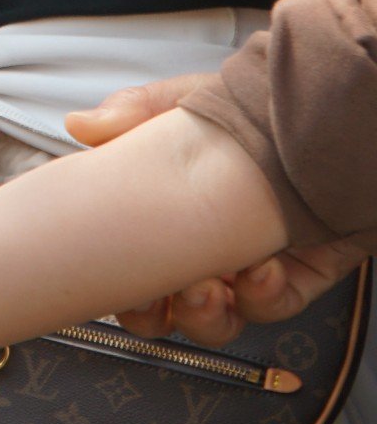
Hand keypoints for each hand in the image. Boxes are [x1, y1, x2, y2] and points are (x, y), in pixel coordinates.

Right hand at [65, 77, 362, 344]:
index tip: (107, 282)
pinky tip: (261, 269)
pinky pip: (273, 306)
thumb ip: (140, 110)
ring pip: (213, 322)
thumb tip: (83, 126)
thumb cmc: (263, 110)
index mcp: (167, 216)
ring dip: (202, 315)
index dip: (109, 287)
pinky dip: (261, 296)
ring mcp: (247, 268)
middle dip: (148, 314)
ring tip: (205, 287)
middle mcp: (202, 251)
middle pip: (158, 310)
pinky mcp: (299, 276)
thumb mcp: (197, 101)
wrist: (339, 119)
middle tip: (151, 295)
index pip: (124, 264)